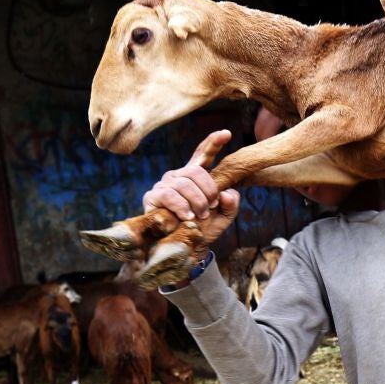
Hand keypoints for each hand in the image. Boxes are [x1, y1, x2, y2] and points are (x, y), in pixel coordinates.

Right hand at [143, 129, 240, 247]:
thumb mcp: (223, 218)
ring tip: (199, 216)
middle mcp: (179, 176)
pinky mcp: (153, 197)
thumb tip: (228, 193)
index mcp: (196, 177)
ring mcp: (164, 184)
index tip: (226, 133)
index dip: (213, 143)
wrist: (183, 249)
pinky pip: (169, 195)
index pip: (203, 154)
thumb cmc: (202, 230)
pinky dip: (182, 207)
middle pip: (196, 170)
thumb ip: (231, 204)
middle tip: (211, 207)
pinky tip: (187, 217)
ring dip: (197, 202)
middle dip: (209, 190)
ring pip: (184, 183)